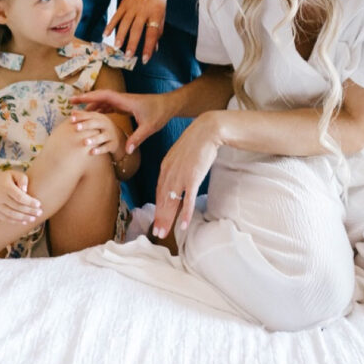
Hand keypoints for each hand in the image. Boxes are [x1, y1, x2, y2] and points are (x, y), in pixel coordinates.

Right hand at [0, 170, 41, 223]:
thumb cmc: (7, 179)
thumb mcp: (14, 173)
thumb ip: (22, 179)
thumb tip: (25, 190)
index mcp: (5, 186)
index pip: (19, 197)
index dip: (29, 202)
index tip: (39, 204)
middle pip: (16, 206)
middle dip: (29, 211)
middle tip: (40, 213)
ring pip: (11, 214)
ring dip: (23, 218)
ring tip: (33, 218)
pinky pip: (5, 218)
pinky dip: (15, 221)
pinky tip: (24, 221)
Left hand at [69, 110, 127, 159]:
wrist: (116, 137)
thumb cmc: (100, 128)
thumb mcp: (94, 121)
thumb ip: (84, 116)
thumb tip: (72, 112)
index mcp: (100, 118)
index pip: (90, 115)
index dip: (81, 116)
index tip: (71, 119)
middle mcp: (106, 124)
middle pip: (96, 123)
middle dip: (86, 125)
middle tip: (76, 128)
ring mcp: (110, 134)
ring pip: (103, 136)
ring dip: (94, 139)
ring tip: (85, 142)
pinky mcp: (113, 144)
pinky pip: (107, 147)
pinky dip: (100, 150)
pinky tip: (92, 152)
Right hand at [72, 88, 175, 152]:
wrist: (169, 105)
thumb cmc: (160, 114)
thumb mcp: (149, 127)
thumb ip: (138, 138)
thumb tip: (127, 150)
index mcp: (125, 101)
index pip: (104, 96)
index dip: (89, 97)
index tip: (76, 100)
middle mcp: (123, 99)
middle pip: (100, 97)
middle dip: (86, 99)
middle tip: (71, 103)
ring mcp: (124, 102)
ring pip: (104, 101)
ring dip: (92, 105)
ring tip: (79, 112)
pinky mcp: (126, 106)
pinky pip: (109, 106)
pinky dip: (100, 109)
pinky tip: (94, 116)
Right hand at [104, 0, 167, 64]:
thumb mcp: (162, 13)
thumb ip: (158, 30)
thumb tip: (155, 48)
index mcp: (155, 14)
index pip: (152, 33)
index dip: (148, 47)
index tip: (144, 59)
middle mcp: (143, 11)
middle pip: (137, 30)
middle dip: (132, 44)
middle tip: (127, 56)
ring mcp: (132, 7)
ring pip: (124, 24)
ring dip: (120, 36)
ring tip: (117, 47)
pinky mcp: (124, 4)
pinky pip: (116, 16)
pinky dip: (110, 25)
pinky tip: (105, 34)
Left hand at [151, 113, 221, 238]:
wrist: (206, 130)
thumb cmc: (196, 141)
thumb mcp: (180, 153)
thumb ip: (175, 166)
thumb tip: (175, 177)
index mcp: (165, 167)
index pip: (159, 192)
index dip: (157, 207)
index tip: (156, 219)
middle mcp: (170, 173)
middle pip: (162, 200)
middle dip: (159, 218)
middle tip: (157, 233)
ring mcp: (181, 176)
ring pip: (171, 202)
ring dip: (167, 219)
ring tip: (163, 233)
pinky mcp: (193, 178)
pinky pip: (188, 199)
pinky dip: (185, 213)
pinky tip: (183, 224)